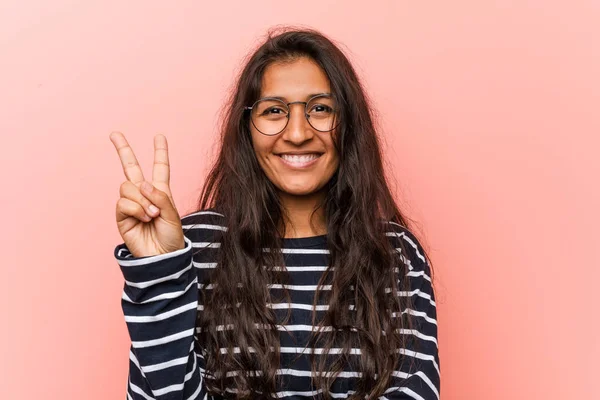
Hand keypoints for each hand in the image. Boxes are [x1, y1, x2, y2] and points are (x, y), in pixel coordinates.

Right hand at [110, 132, 184, 257]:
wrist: (162, 258)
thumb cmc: (171, 237)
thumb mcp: (173, 214)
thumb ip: (160, 197)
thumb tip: (142, 184)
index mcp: (161, 192)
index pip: (160, 168)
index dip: (160, 152)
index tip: (159, 136)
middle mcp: (144, 195)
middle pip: (131, 168)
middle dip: (123, 150)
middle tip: (114, 134)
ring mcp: (131, 204)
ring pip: (128, 186)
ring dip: (142, 200)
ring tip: (152, 215)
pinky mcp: (122, 216)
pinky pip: (123, 202)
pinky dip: (136, 208)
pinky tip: (143, 218)